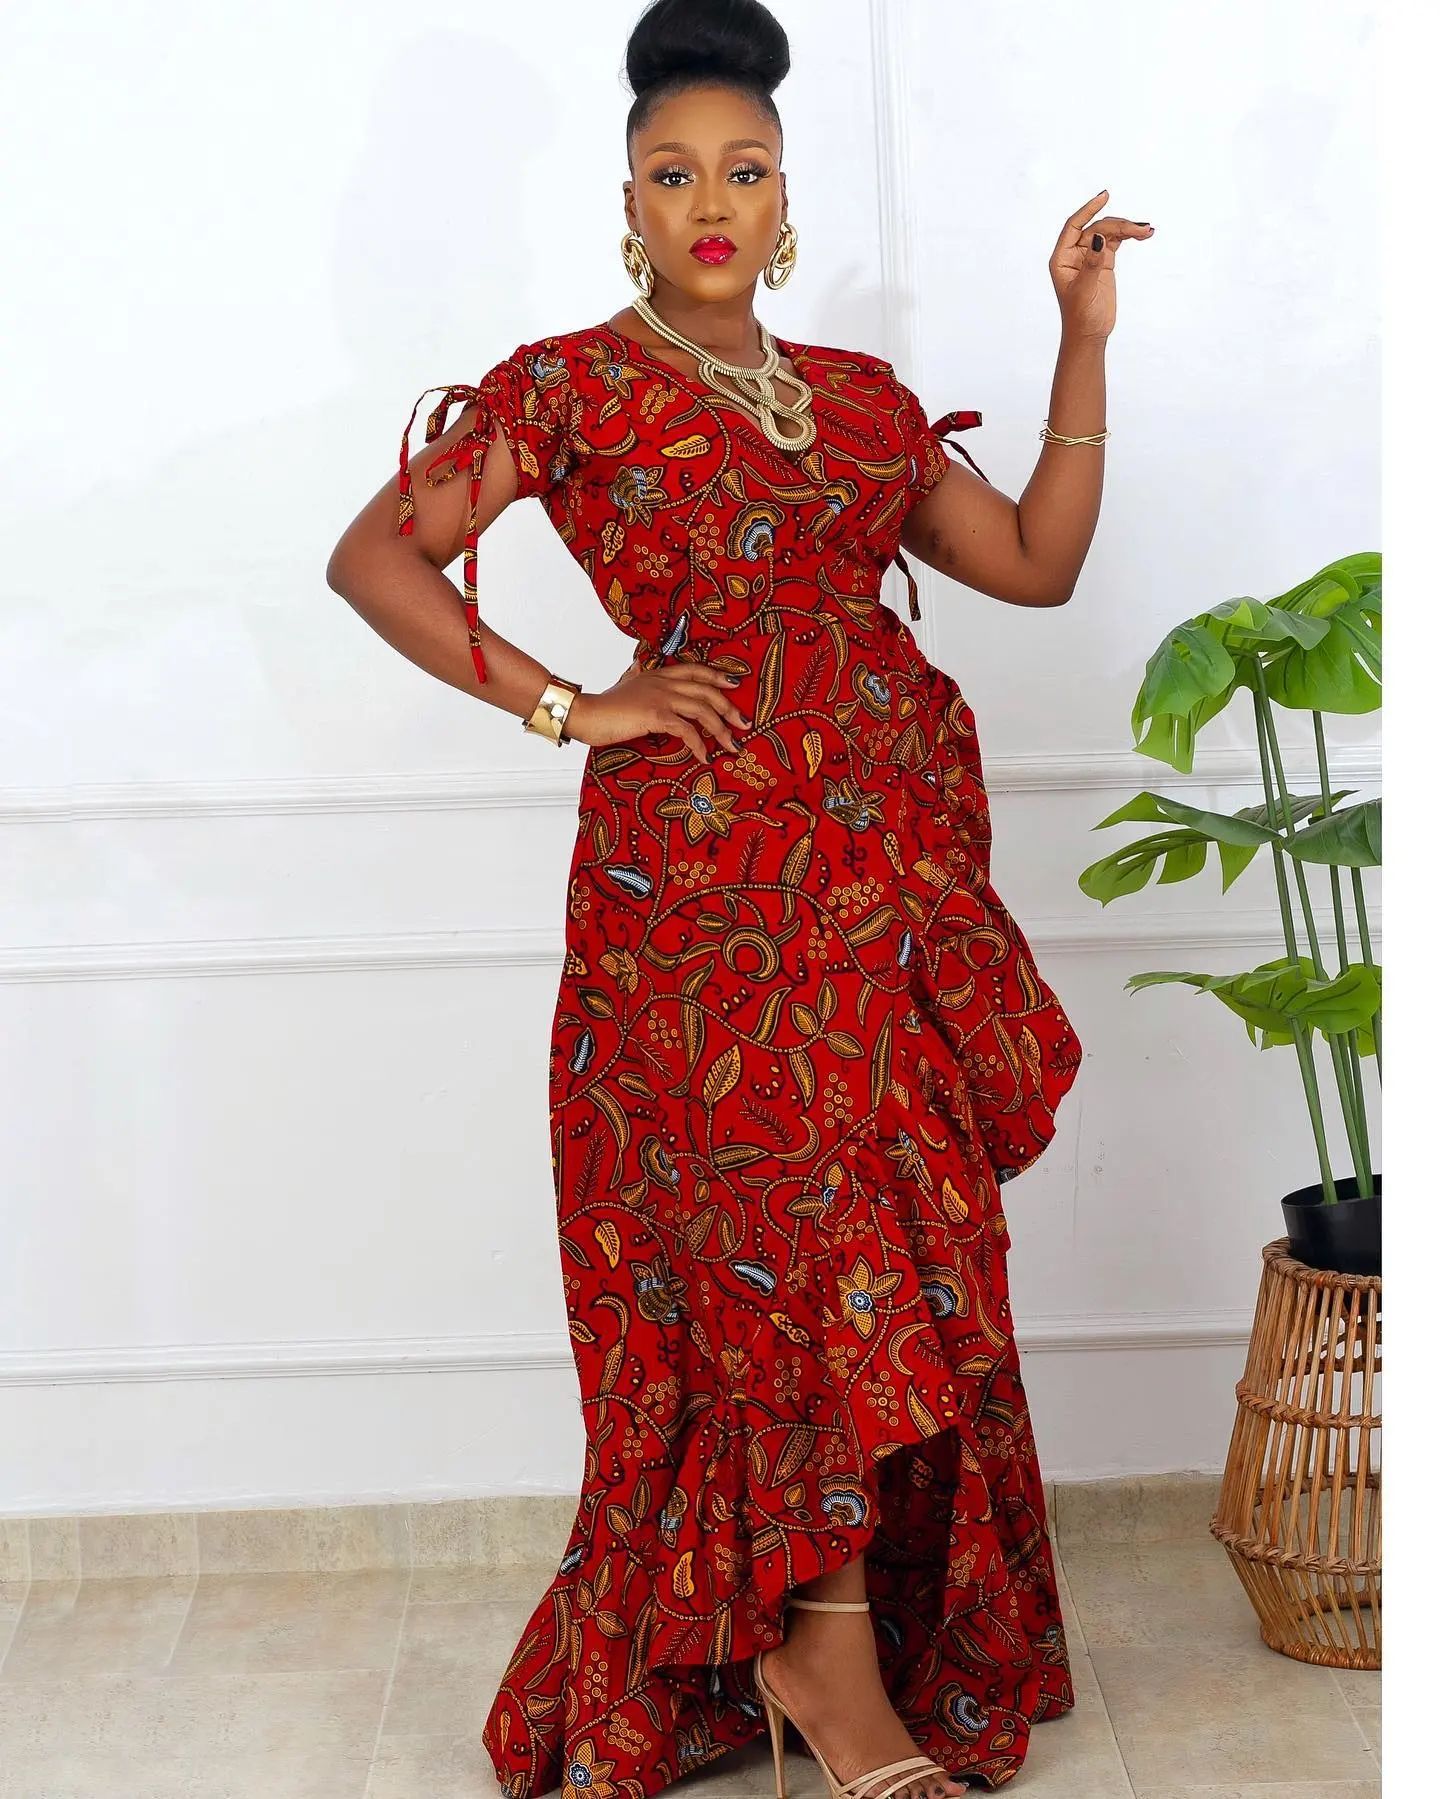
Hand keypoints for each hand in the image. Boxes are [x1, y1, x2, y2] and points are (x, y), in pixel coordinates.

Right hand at [564, 659, 751, 764]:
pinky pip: (687, 730)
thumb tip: (636, 666)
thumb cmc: (604, 706)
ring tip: (732, 746)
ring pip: (702, 710)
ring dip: (721, 730)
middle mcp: (663, 682)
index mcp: (658, 674)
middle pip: (706, 690)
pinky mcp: (656, 715)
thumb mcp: (624, 683)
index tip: (734, 684)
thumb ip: (634, 675)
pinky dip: (699, 744)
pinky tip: (704, 757)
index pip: (695, 669)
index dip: (717, 675)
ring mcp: (661, 697)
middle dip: (729, 707)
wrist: (586, 714)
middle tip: (744, 723)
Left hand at [1049, 189, 1153, 340]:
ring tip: (1146, 231)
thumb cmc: (1080, 316)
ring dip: (1127, 229)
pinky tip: (1143, 234)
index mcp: (1061, 258)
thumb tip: (1097, 235)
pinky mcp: (1104, 261)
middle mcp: (1074, 254)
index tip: (1104, 197)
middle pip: (1096, 227)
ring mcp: (1090, 256)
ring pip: (1108, 233)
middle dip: (1117, 225)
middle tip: (1139, 229)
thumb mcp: (1085, 289)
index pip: (1074, 226)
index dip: (1088, 210)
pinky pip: (1117, 241)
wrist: (1089, 334)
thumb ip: (1091, 262)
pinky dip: (1129, 236)